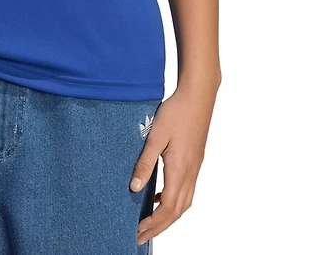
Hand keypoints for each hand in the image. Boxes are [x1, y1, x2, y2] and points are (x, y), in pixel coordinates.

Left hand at [131, 81, 218, 245]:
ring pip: (184, 203)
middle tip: (140, 236)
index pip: (167, 209)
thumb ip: (144, 163)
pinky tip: (161, 195)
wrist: (198, 96)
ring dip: (168, 216)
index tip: (137, 233)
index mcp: (179, 170)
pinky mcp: (195, 161)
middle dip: (159, 227)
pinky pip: (186, 190)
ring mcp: (195, 168)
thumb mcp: (155, 137)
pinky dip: (174, 201)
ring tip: (150, 222)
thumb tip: (134, 188)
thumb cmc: (176, 112)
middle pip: (176, 212)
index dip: (152, 224)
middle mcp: (190, 174)